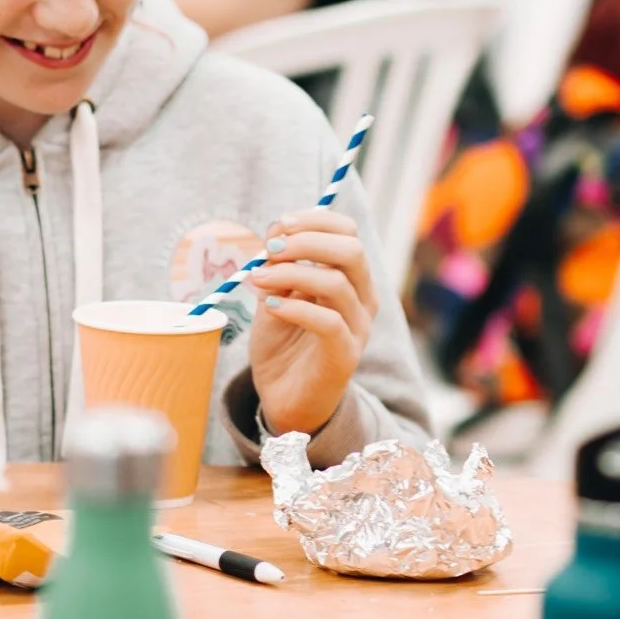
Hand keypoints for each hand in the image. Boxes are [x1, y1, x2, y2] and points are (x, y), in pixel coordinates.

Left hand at [246, 207, 377, 434]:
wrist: (284, 398)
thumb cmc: (282, 345)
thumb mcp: (274, 296)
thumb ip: (277, 267)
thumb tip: (275, 233)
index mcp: (349, 278)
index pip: (348, 232)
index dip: (316, 220)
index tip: (279, 224)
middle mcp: (362, 298)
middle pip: (351, 250)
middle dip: (306, 241)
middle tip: (269, 249)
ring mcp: (358, 327)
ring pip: (338, 282)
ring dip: (292, 273)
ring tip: (258, 279)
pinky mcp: (345, 355)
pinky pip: (328, 322)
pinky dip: (296, 307)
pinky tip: (270, 306)